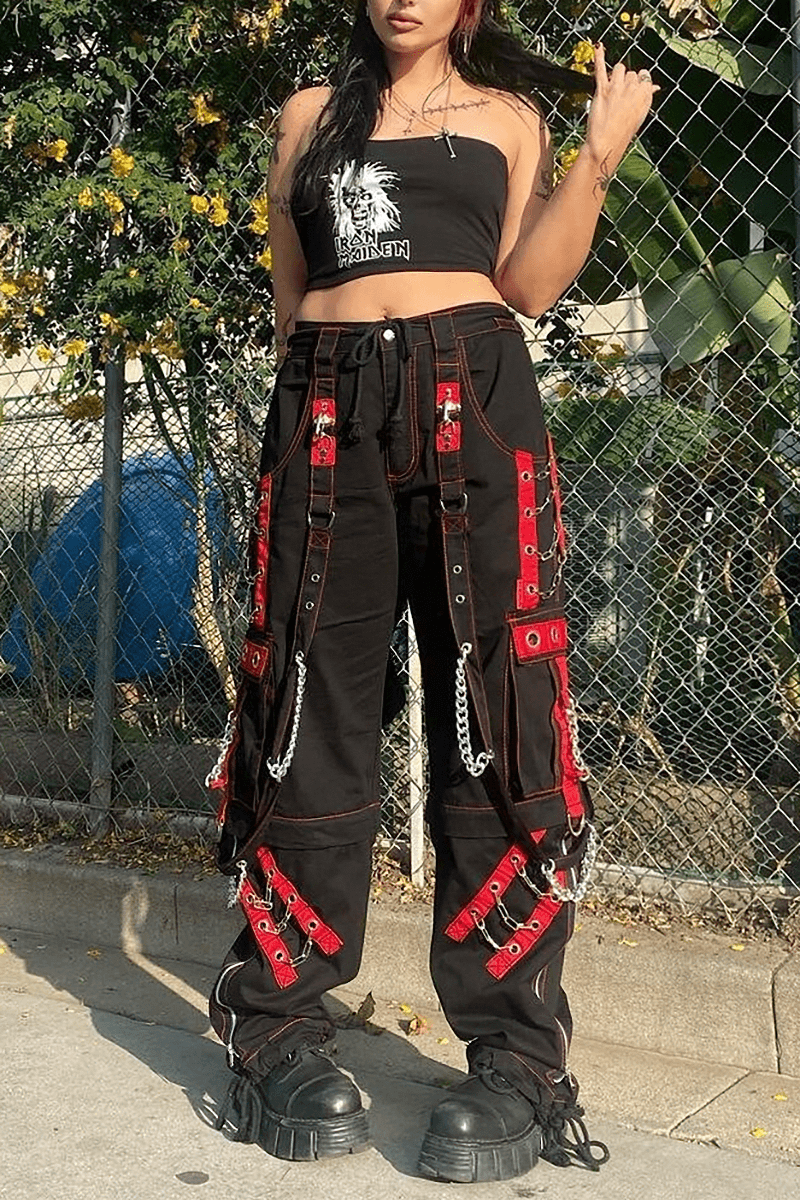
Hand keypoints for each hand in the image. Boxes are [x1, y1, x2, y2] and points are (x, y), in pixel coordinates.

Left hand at [585, 43, 659, 173]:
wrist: (606, 144)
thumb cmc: (623, 133)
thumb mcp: (640, 114)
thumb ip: (647, 97)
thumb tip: (655, 87)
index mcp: (645, 94)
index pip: (644, 77)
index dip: (637, 84)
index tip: (632, 94)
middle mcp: (634, 88)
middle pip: (631, 73)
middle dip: (625, 82)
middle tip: (618, 100)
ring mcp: (618, 87)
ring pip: (620, 68)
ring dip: (616, 75)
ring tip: (611, 90)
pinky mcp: (603, 89)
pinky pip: (601, 68)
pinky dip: (599, 56)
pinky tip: (598, 46)